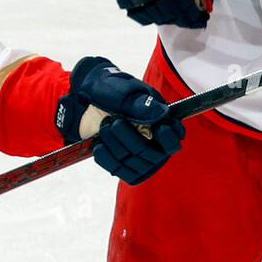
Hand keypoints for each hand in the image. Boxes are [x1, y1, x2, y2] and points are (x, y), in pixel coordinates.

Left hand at [56, 56, 184, 184]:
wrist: (87, 99)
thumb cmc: (111, 91)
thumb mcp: (125, 93)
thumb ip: (142, 105)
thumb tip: (163, 114)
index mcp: (162, 121)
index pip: (174, 140)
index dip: (168, 138)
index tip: (159, 128)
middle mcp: (154, 143)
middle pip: (151, 154)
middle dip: (129, 137)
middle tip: (114, 121)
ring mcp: (139, 158)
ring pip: (133, 163)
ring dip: (114, 144)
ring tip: (104, 125)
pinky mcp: (123, 166)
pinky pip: (118, 169)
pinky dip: (105, 156)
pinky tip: (99, 143)